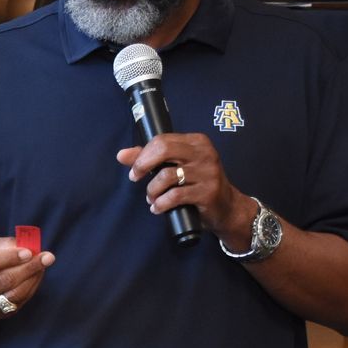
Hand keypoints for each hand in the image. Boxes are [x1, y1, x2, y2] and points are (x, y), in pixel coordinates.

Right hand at [0, 237, 55, 320]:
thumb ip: (0, 245)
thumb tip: (23, 244)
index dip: (9, 258)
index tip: (28, 252)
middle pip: (3, 281)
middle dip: (28, 268)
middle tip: (47, 257)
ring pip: (14, 294)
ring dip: (33, 278)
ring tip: (44, 265)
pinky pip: (20, 301)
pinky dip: (32, 287)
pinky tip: (37, 275)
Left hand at [116, 133, 251, 245]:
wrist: (226, 207)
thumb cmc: (198, 184)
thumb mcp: (177, 167)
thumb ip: (150, 158)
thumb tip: (122, 155)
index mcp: (197, 141)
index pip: (162, 140)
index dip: (143, 154)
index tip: (135, 170)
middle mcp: (204, 153)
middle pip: (164, 150)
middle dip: (143, 165)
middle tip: (135, 178)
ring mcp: (208, 172)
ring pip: (166, 176)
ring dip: (152, 191)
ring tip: (152, 198)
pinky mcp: (208, 192)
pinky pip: (175, 196)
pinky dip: (161, 203)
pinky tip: (158, 207)